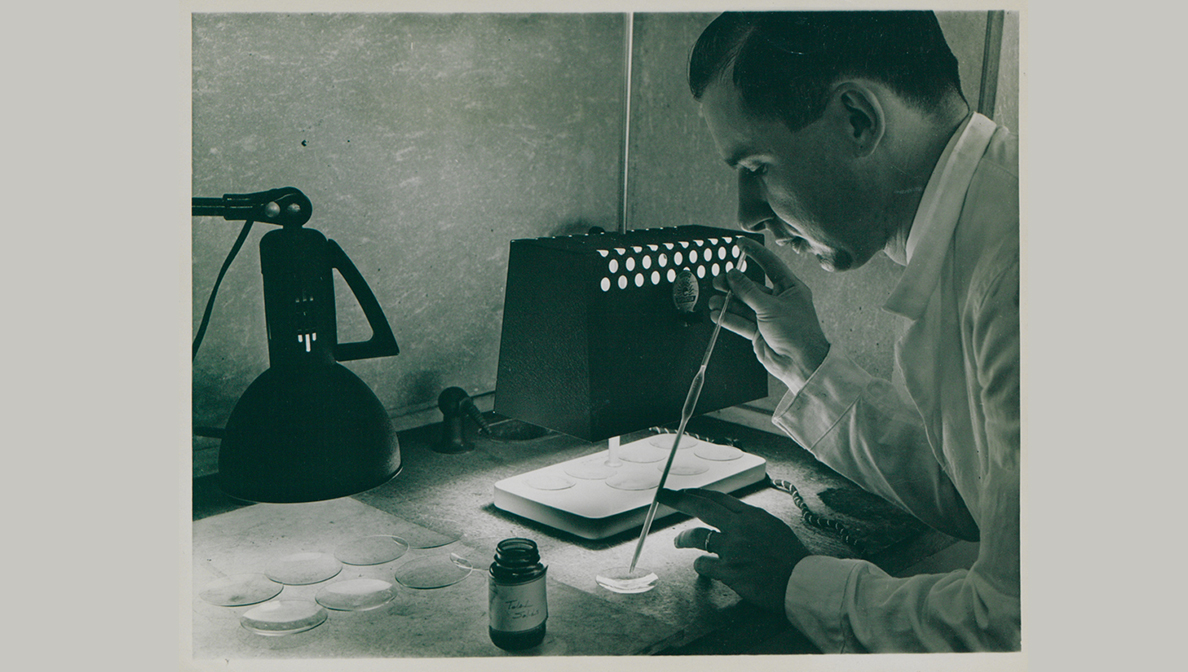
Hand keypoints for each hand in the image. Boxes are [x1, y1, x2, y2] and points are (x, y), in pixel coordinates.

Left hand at [658, 487, 810, 613]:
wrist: (801, 581)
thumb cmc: (791, 557)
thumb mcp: (773, 527)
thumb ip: (751, 521)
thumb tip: (732, 518)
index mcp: (752, 515)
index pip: (718, 498)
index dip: (697, 494)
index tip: (685, 493)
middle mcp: (740, 528)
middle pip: (701, 507)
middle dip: (679, 500)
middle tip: (665, 497)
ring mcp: (733, 549)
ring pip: (697, 536)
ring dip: (683, 538)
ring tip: (679, 541)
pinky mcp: (729, 571)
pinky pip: (703, 564)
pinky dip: (699, 565)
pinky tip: (701, 567)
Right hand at [710, 237, 829, 390]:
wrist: (801, 364)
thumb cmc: (798, 334)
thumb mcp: (771, 307)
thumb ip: (749, 291)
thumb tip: (734, 275)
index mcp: (789, 288)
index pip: (769, 264)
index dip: (754, 253)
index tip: (740, 243)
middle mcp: (778, 300)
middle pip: (751, 286)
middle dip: (734, 283)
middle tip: (719, 280)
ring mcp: (767, 316)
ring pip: (743, 304)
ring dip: (727, 302)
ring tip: (714, 300)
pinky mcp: (758, 331)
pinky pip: (740, 321)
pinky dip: (727, 318)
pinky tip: (716, 314)